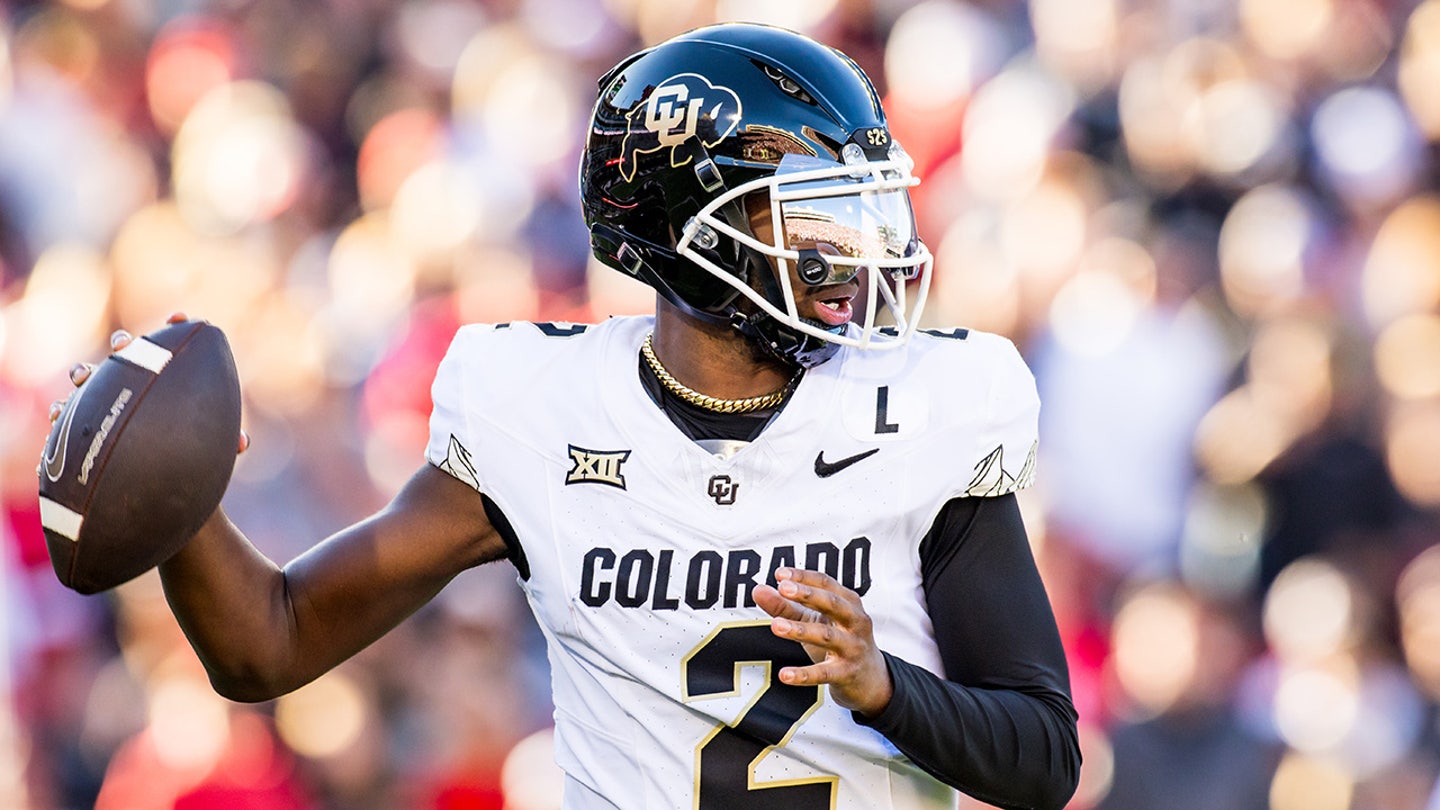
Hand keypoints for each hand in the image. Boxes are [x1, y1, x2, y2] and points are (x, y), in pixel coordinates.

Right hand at [49, 312, 249, 453]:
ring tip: (83, 376)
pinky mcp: (78, 425)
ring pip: (87, 379)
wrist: (148, 482)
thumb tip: (242, 444)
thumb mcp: (203, 448)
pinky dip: (60, 411)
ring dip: (83, 374)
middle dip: (124, 346)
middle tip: (126, 345)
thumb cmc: (180, 455)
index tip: (180, 317)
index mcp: (163, 381)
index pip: (168, 348)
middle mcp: (131, 384)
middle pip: (124, 355)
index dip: (173, 327)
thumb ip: (222, 443)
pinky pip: (63, 415)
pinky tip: (58, 413)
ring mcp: (102, 401)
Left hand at [753, 567, 893, 716]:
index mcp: (848, 603)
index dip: (803, 577)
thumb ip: (786, 606)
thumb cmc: (840, 642)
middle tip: (782, 589)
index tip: (780, 574)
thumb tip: (758, 590)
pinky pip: (824, 672)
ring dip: (800, 630)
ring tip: (776, 625)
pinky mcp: (847, 673)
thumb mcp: (814, 621)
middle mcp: (855, 621)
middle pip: (832, 603)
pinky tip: (784, 674)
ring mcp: (853, 647)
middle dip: (807, 594)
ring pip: (827, 635)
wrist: (871, 680)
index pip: (826, 583)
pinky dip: (804, 674)